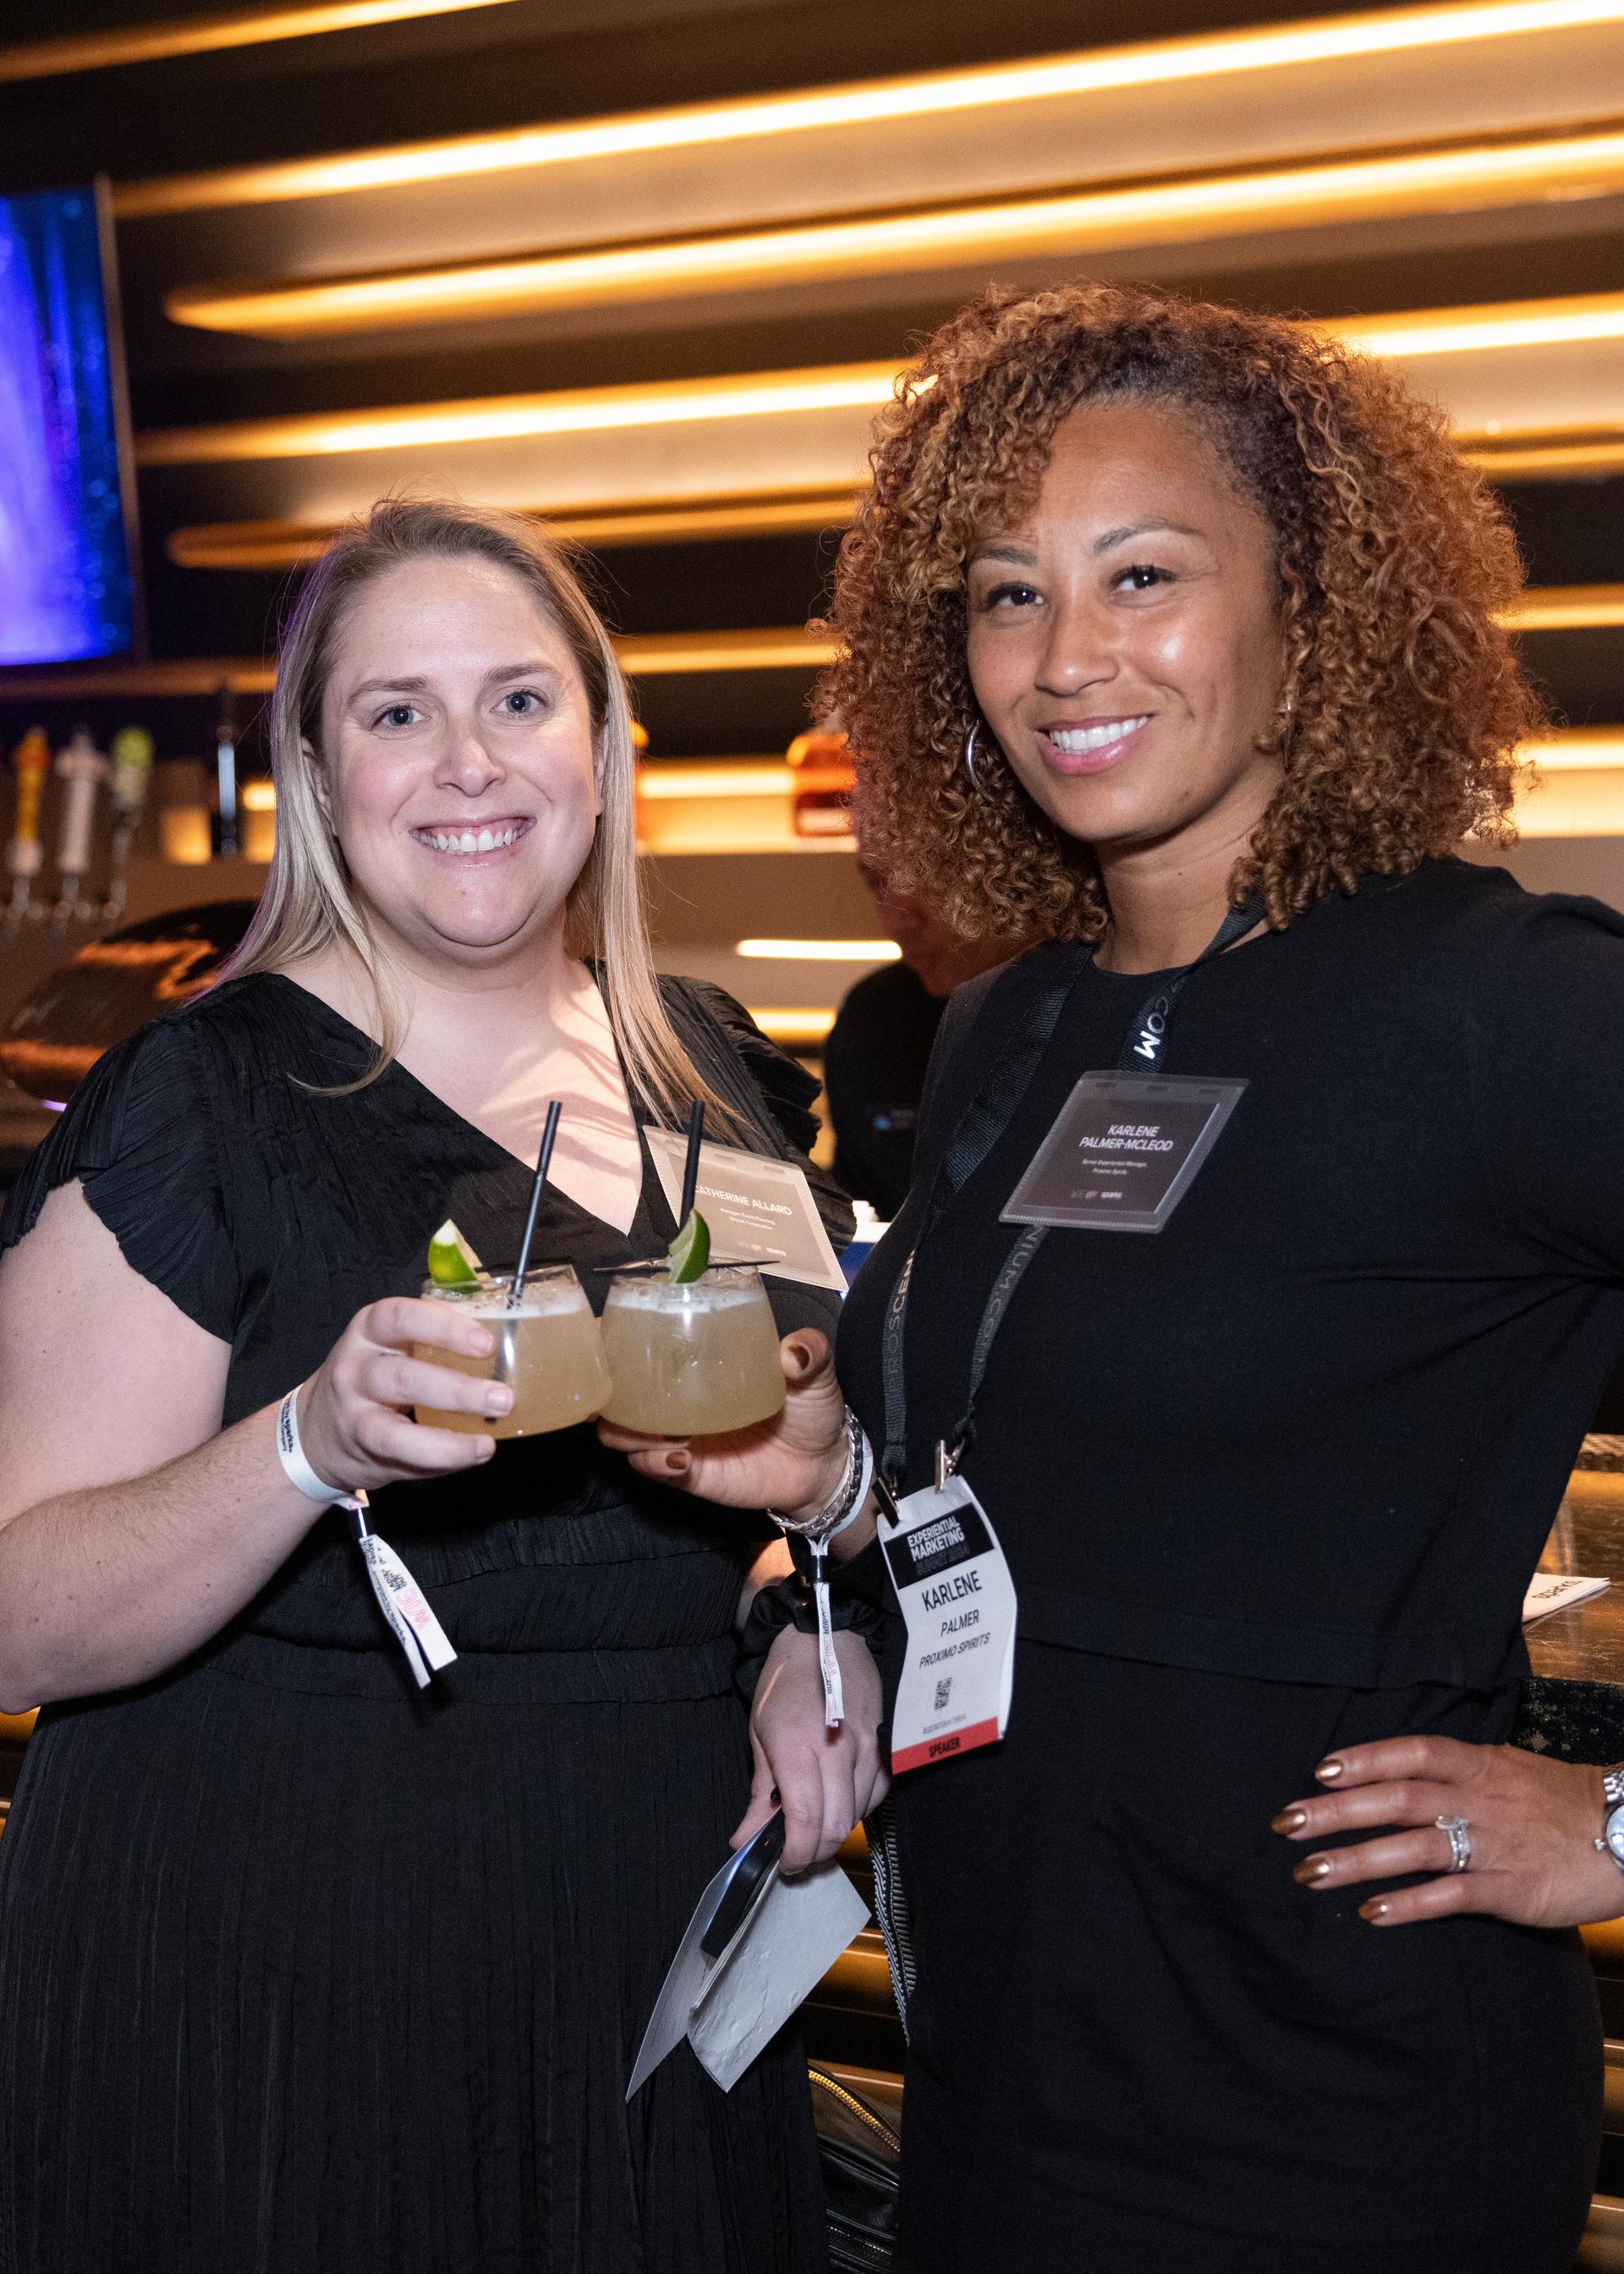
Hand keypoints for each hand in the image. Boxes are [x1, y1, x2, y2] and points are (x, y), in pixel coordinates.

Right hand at [298, 1296, 510, 1491]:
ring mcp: (354, 1414)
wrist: (316, 1428)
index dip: (444, 1328)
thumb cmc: (373, 1376)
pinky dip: (441, 1459)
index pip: (400, 1317)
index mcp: (369, 1330)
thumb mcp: (390, 1344)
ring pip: (394, 1432)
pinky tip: (470, 1454)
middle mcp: (355, 1369)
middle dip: (457, 1391)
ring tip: (487, 1443)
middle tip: (502, 1398)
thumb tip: (508, 1344)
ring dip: (447, 1441)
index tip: (485, 1342)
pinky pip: (402, 1458)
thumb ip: (435, 1339)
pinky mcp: (362, 1451)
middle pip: (403, 1378)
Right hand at [597, 1330, 849, 1519]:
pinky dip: (653, 1462)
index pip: (642, 1345)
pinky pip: (650, 1468)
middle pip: (615, 1391)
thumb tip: (794, 1352)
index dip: (609, 1338)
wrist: (823, 1466)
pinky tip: (679, 1457)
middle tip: (614, 1386)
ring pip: (620, 1432)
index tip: (595, 1328)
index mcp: (695, 1363)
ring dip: (624, 1429)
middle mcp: (675, 1398)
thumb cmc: (809, 1408)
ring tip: (657, 1431)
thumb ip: (809, 1353)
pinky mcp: (685, 1472)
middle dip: (602, 1387)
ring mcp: (676, 1436)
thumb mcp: (815, 1370)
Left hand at [732, 1627, 888, 1873]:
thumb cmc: (786, 1682)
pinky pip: (877, 1795)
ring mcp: (867, 1747)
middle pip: (835, 1827)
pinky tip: (839, 1801)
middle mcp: (838, 1750)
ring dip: (834, 1831)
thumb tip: (744, 1839)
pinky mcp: (885, 1744)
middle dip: (815, 1851)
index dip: (796, 1853)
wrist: (826, 1636)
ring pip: (858, 1815)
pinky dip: (857, 1809)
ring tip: (814, 1826)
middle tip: (796, 1851)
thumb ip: (759, 1792)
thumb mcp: (759, 1733)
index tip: (784, 1861)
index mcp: (798, 1746)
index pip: (806, 1821)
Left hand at [1272, 1736, 1623, 1929]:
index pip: (1413, 1753)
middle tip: (1287, 1824)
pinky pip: (1452, 1895)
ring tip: (1310, 1873)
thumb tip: (1398, 1775)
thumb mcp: (1509, 1771)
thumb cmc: (1561, 1804)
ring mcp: (1495, 1844)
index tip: (1320, 1771)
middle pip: (1398, 1798)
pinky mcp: (1512, 1889)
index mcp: (1479, 1766)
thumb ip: (1456, 1774)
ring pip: (1415, 1846)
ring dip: (1358, 1860)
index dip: (1365, 1759)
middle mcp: (1480, 1799)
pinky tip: (1372, 1914)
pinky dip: (1410, 1904)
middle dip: (1338, 1811)